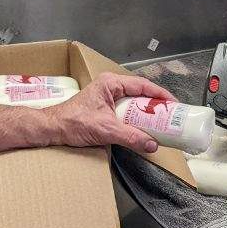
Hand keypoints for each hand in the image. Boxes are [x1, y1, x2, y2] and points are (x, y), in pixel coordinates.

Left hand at [41, 72, 174, 153]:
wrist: (53, 129)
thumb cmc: (73, 122)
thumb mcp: (106, 130)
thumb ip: (131, 136)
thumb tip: (152, 144)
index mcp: (111, 83)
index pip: (142, 85)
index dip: (160, 94)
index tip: (173, 104)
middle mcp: (110, 87)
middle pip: (139, 93)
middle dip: (155, 104)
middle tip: (170, 115)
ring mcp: (106, 97)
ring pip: (133, 102)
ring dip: (145, 113)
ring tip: (161, 123)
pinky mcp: (103, 108)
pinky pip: (125, 111)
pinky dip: (135, 119)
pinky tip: (142, 129)